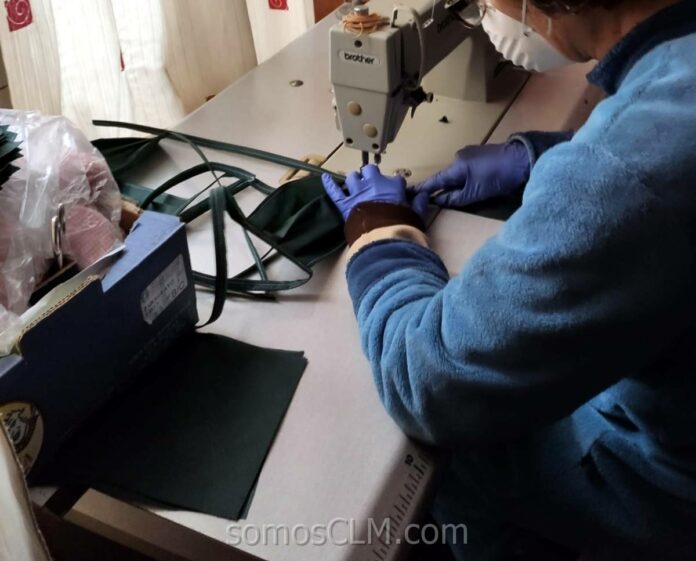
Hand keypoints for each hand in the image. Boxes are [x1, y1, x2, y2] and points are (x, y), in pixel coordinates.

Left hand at [322, 165, 428, 221]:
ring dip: (354, 181)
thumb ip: (419, 203)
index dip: (394, 185)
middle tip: (373, 185)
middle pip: (370, 171)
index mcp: (392, 185)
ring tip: (356, 186)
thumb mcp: (416, 215)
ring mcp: (357, 192)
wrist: (384, 238)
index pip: (395, 178)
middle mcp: (374, 184)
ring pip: (352, 177)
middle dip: (371, 176)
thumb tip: (423, 195)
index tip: (396, 191)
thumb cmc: (401, 227)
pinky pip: (334, 191)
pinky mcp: (345, 204)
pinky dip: (330, 184)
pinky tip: (325, 177)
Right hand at [412, 141, 530, 208]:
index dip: (422, 188)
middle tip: (440, 201)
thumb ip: (453, 198)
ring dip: (458, 184)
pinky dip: (466, 178)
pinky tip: (475, 184)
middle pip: (446, 177)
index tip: (408, 192)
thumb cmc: (498, 177)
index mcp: (455, 167)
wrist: (523, 159)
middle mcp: (459, 157)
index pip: (434, 181)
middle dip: (445, 189)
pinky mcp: (480, 153)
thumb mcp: (474, 193)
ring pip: (458, 173)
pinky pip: (467, 168)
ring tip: (465, 195)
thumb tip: (437, 200)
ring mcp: (470, 153)